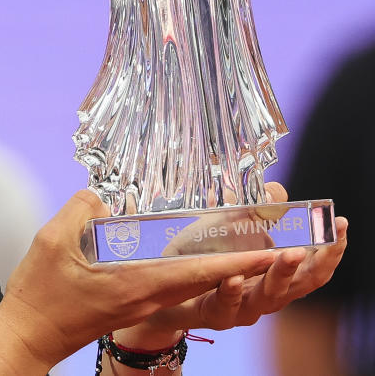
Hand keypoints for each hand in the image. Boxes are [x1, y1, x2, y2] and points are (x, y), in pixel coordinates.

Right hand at [0, 189, 280, 367]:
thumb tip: (103, 196)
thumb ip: (82, 209)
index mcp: (137, 284)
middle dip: (241, 262)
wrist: (28, 335)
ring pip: (190, 282)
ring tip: (243, 243)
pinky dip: (192, 270)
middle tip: (272, 241)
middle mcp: (146, 297)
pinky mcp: (130, 304)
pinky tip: (191, 256)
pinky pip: (171, 285)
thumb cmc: (39, 294)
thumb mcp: (52, 240)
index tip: (271, 251)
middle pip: (204, 278)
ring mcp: (139, 303)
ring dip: (218, 265)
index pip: (199, 272)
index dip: (238, 261)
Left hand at [118, 182, 347, 347]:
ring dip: (281, 274)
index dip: (331, 247)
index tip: (341, 225)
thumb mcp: (231, 225)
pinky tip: (233, 276)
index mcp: (276, 272)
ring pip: (270, 297)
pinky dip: (232, 291)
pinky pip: (227, 305)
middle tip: (327, 243)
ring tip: (290, 254)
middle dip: (317, 262)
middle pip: (302, 284)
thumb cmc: (207, 256)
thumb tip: (276, 192)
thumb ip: (256, 210)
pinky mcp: (217, 314)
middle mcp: (267, 293)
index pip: (313, 264)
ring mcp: (244, 307)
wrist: (167, 286)